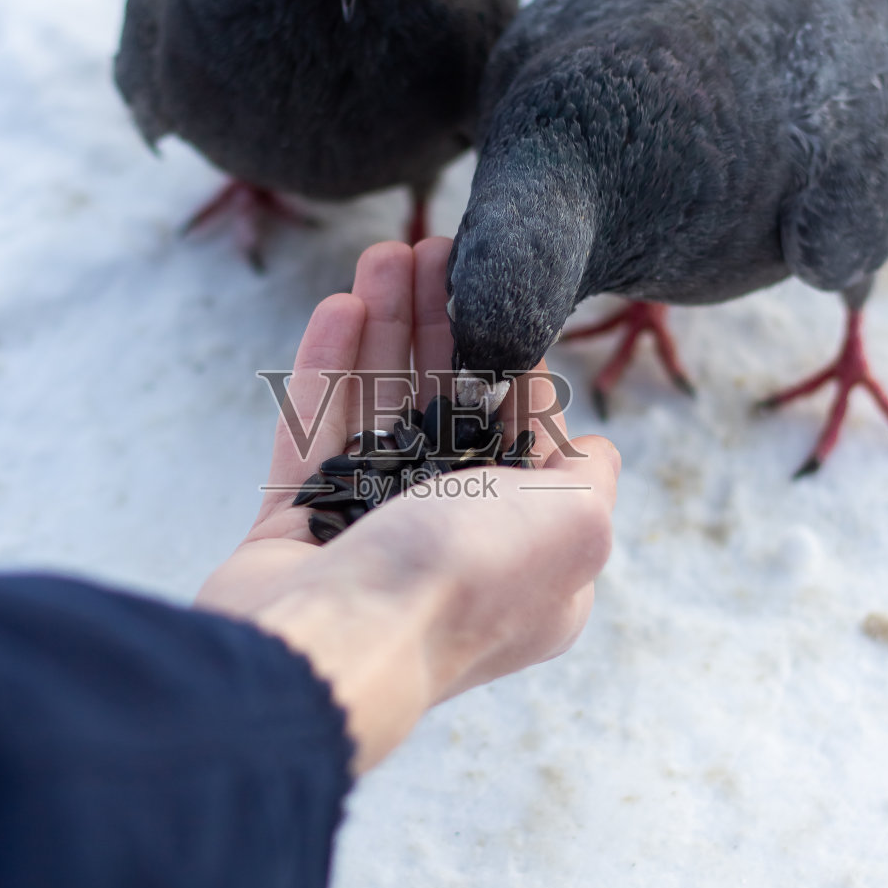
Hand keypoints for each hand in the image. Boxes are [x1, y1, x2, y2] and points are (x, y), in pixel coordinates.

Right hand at [197, 239, 619, 772]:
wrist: (338, 642)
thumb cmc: (465, 581)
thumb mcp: (575, 526)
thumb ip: (589, 479)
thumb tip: (593, 445)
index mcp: (527, 550)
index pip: (523, 433)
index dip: (511, 355)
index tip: (495, 286)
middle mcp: (451, 542)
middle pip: (446, 408)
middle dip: (441, 324)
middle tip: (430, 245)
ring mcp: (367, 535)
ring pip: (378, 410)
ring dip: (385, 328)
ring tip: (384, 253)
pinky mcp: (294, 529)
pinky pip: (313, 434)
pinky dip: (328, 371)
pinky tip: (340, 306)